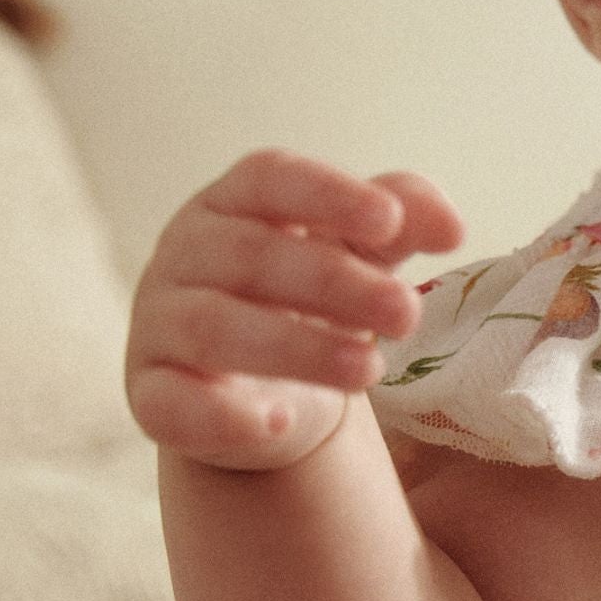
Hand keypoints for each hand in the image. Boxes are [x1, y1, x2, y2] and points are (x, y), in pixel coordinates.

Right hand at [126, 151, 464, 469]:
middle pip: (251, 257)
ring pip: (215, 329)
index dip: (328, 195)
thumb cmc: (306, 299)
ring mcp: (158, 325)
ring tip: (369, 369)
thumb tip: (450, 226)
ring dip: (298, 348)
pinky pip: (171, 403)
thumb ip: (403, 221)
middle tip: (408, 313)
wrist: (256, 390)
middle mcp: (184, 255)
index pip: (268, 179)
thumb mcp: (360, 252)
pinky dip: (222, 415)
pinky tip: (280, 421)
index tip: (390, 221)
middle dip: (335, 284)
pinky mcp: (151, 396)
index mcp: (232, 204)